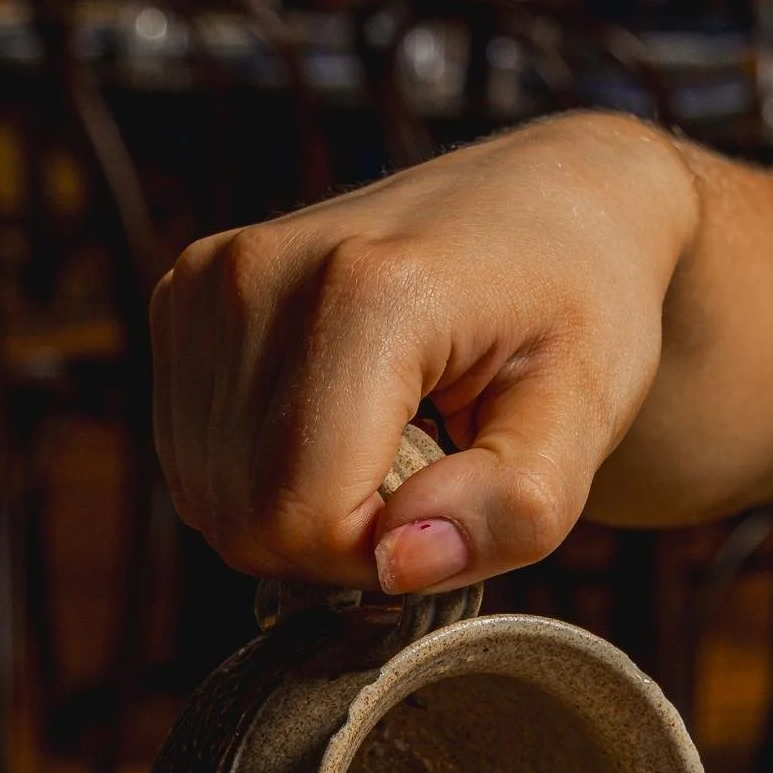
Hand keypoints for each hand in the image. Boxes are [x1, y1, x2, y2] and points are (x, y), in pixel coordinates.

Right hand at [151, 113, 699, 591]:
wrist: (550, 204)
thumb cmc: (579, 306)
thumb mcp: (588, 417)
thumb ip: (510, 509)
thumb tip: (396, 567)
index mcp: (365, 293)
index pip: (299, 516)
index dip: (377, 555)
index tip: (452, 501)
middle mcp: (258, 273)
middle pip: (243, 518)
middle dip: (340, 540)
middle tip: (431, 474)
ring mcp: (207, 281)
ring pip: (208, 498)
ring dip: (304, 506)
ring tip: (392, 438)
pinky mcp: (184, 297)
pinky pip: (197, 460)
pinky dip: (268, 471)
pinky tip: (340, 421)